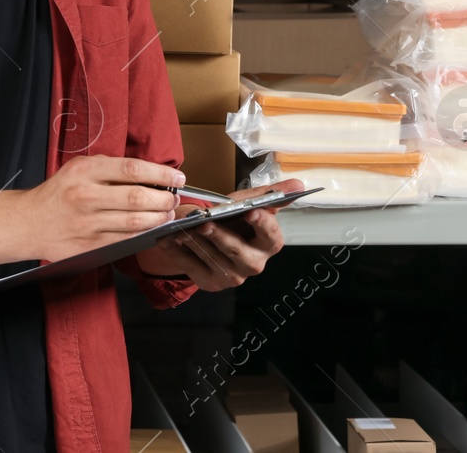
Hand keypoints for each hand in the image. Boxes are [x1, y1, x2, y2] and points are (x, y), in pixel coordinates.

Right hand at [23, 155, 180, 262]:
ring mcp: (88, 223)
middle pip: (138, 198)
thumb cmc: (58, 193)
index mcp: (85, 172)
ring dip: (159, 219)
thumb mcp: (78, 169)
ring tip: (166, 214)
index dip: (160, 173)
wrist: (29, 223)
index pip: (132, 169)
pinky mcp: (91, 245)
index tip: (177, 178)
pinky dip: (144, 234)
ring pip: (136, 222)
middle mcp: (86, 196)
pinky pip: (126, 240)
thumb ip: (109, 168)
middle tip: (173, 199)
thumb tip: (148, 173)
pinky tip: (150, 228)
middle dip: (164, 200)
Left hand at [134, 179, 301, 291]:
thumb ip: (268, 195)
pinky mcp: (209, 282)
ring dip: (194, 241)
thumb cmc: (230, 219)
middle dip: (220, 236)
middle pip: (238, 252)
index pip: (271, 237)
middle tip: (204, 222)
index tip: (250, 211)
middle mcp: (253, 263)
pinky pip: (191, 267)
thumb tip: (298, 183)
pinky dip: (178, 252)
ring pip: (212, 258)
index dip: (262, 224)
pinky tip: (168, 239)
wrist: (203, 235)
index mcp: (267, 244)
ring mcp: (231, 276)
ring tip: (180, 227)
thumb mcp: (246, 203)